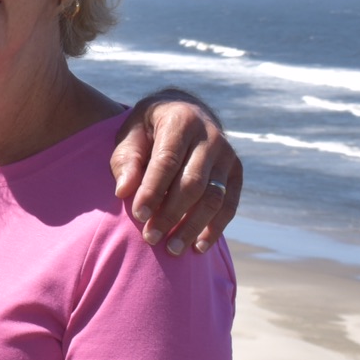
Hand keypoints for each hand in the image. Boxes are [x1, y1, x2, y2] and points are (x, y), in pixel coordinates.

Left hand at [111, 89, 241, 254]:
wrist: (185, 110)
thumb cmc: (150, 128)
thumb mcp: (131, 134)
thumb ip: (126, 160)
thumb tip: (123, 191)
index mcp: (181, 121)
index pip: (167, 161)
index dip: (153, 190)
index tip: (139, 216)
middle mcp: (210, 136)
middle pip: (193, 183)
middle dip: (171, 214)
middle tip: (150, 238)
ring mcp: (228, 155)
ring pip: (214, 197)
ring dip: (193, 226)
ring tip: (172, 249)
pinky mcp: (236, 172)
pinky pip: (229, 204)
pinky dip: (215, 228)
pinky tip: (198, 247)